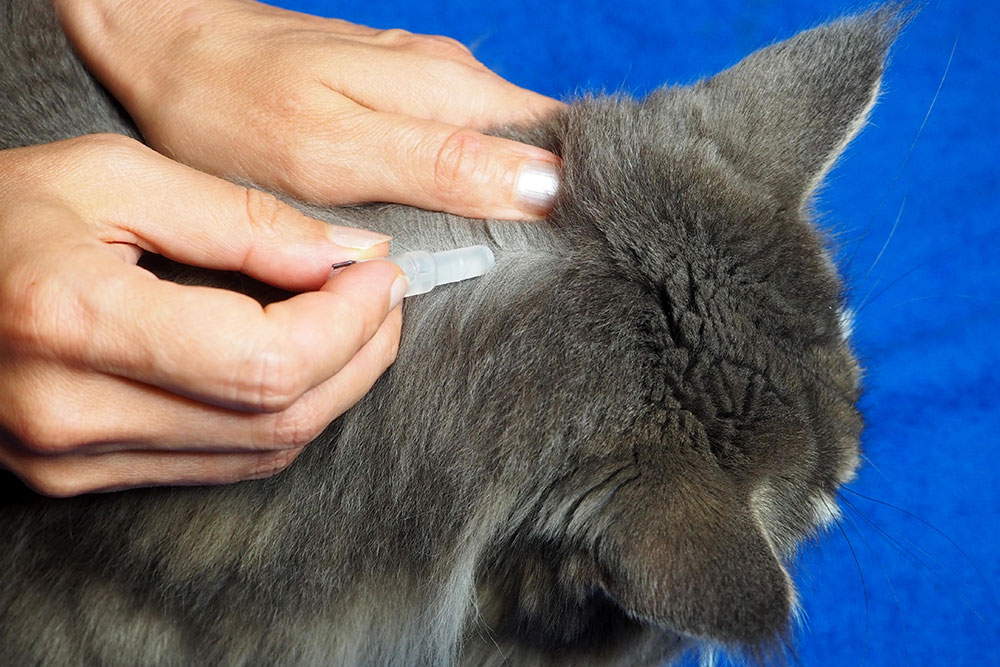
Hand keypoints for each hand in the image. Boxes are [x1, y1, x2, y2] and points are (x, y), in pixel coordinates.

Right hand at [0, 134, 403, 495]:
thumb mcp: (112, 176)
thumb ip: (237, 219)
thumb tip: (341, 256)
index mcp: (75, 321)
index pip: (267, 360)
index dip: (349, 323)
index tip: (381, 276)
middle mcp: (73, 412)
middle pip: (278, 415)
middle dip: (359, 354)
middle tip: (383, 298)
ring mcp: (73, 459)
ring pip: (262, 450)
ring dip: (333, 388)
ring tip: (355, 325)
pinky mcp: (79, 476)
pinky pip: (223, 465)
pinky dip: (282, 417)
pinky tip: (302, 367)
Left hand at [54, 0, 563, 218]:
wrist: (168, 54)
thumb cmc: (237, 110)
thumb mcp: (333, 151)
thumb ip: (440, 166)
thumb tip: (546, 189)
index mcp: (453, 92)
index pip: (562, 144)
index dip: (581, 201)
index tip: (578, 259)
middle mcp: (456, 80)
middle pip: (544, 149)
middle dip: (554, 209)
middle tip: (543, 276)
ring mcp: (432, 85)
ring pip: (505, 148)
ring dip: (515, 201)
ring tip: (511, 260)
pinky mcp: (405, 96)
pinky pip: (465, 143)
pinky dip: (471, 186)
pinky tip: (460, 220)